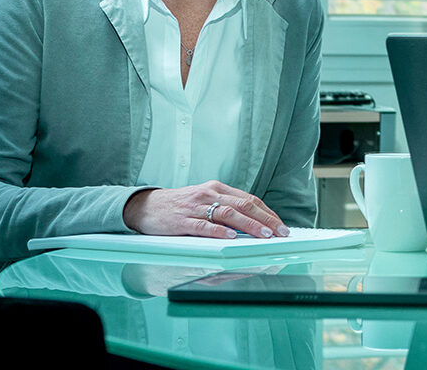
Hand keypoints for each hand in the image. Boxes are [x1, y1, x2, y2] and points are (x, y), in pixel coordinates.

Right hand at [122, 181, 288, 238]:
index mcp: (218, 189)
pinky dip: (218, 230)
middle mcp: (209, 195)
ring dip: (249, 225)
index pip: (249, 200)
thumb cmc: (180, 205)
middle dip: (266, 220)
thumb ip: (227, 208)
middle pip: (243, 206)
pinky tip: (231, 236)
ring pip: (228, 214)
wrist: (145, 206)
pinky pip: (203, 225)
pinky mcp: (181, 221)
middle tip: (280, 232)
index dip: (268, 213)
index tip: (281, 225)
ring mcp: (195, 207)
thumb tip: (255, 222)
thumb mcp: (206, 200)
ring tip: (264, 235)